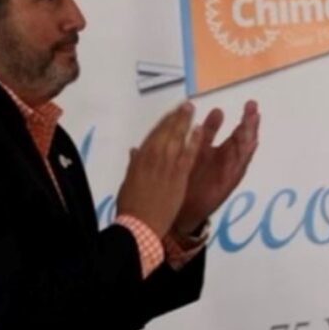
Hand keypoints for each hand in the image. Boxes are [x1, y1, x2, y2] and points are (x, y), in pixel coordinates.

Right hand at [116, 102, 202, 237]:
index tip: (171, 113)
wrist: (139, 225)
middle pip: (165, 132)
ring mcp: (167, 166)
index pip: (153, 135)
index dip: (163, 122)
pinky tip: (199, 130)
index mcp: (140, 159)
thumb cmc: (131, 205)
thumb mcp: (129, 181)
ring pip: (176, 138)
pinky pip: (188, 154)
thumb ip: (134, 164)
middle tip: (186, 104)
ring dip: (184, 122)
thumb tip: (135, 151)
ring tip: (191, 109)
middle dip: (176, 117)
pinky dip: (194, 141)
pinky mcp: (179, 176)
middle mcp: (153, 158)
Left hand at [172, 100, 260, 235]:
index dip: (242, 119)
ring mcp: (228, 171)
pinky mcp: (227, 183)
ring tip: (253, 120)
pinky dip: (244, 155)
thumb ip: (205, 134)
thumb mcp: (195, 152)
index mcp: (219, 152)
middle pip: (243, 139)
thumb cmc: (187, 181)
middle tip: (253, 106)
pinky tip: (250, 143)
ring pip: (243, 151)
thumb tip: (215, 111)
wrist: (180, 209)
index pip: (235, 132)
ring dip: (249, 135)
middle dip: (249, 122)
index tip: (250, 104)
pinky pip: (238, 168)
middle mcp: (227, 160)